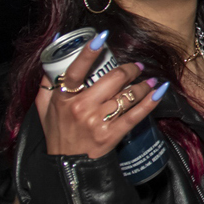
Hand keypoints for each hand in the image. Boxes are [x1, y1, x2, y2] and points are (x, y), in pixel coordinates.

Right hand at [35, 30, 161, 160]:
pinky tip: (160, 91)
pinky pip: (136, 114)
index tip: (102, 38)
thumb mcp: (44, 108)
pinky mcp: (113, 134)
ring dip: (143, 84)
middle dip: (129, 69)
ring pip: (127, 95)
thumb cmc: (57, 133)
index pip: (76, 70)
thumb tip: (52, 61)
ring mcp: (98, 121)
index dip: (89, 52)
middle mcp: (82, 107)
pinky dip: (151, 101)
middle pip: (112, 79)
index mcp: (64, 98)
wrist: (67, 165)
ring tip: (149, 80)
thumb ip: (47, 85)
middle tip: (136, 66)